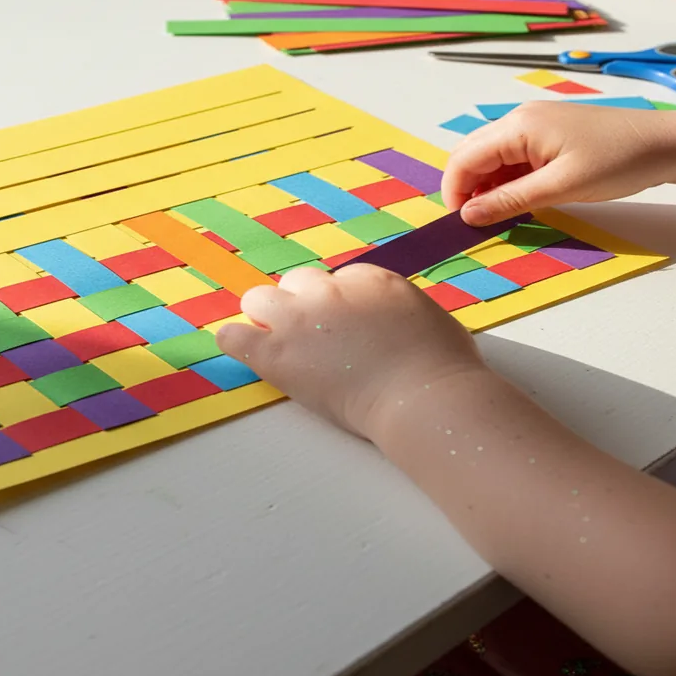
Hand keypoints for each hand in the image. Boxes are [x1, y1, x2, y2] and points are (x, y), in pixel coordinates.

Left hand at [215, 265, 487, 440]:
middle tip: (315, 340)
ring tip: (279, 345)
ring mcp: (299, 319)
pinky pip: (234, 336)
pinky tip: (240, 349)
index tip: (345, 330)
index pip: (337, 280)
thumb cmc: (441, 367)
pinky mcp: (277, 352)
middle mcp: (329, 289)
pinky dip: (234, 341)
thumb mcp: (426, 316)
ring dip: (267, 317)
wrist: (423, 396)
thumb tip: (392, 319)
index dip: (338, 306)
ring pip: (260, 299)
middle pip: (297, 283)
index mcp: (369, 278)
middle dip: (302, 306)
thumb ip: (398, 310)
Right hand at [442, 102, 675, 225]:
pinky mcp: (547, 133)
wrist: (666, 144)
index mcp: (518, 126)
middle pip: (471, 154)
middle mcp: (519, 119)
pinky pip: (511, 156)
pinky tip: (517, 199)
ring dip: (486, 185)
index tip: (459, 223)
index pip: (465, 159)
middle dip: (465, 188)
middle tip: (475, 221)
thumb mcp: (561, 187)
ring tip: (499, 214)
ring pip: (490, 157)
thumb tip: (468, 215)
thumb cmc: (619, 161)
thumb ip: (510, 200)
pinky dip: (506, 179)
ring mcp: (533, 124)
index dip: (455, 192)